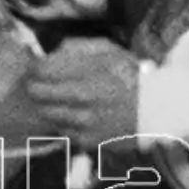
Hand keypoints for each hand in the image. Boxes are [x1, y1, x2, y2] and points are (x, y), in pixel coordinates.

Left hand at [23, 37, 140, 147]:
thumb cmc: (128, 76)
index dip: (34, 68)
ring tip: (59, 100)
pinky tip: (75, 115)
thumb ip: (77, 47)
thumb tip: (50, 53)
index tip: (35, 68)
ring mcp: (86, 121)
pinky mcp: (89, 140)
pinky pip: (62, 130)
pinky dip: (63, 122)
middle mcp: (86, 97)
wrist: (155, 111)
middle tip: (36, 84)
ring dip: (47, 105)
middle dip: (33, 86)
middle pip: (37, 92)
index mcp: (90, 70)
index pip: (42, 69)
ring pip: (46, 112)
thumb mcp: (108, 51)